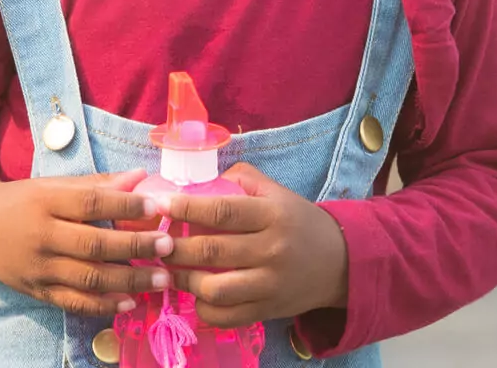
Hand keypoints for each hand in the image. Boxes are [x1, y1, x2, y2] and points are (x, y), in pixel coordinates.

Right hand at [0, 166, 174, 316]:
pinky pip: (73, 303)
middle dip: (135, 246)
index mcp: (45, 201)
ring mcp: (38, 267)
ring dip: (129, 280)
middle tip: (169, 245)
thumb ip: (97, 184)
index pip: (90, 203)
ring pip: (88, 278)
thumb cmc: (22, 201)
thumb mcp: (53, 185)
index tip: (159, 206)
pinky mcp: (36, 291)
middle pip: (93, 244)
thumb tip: (141, 177)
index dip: (125, 205)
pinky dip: (103, 306)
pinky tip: (130, 302)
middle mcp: (40, 235)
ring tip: (162, 278)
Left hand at [159, 162, 349, 327]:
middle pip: (211, 252)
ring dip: (184, 281)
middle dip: (174, 248)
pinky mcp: (268, 310)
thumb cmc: (298, 221)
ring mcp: (270, 285)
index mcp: (272, 215)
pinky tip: (195, 296)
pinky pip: (227, 317)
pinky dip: (204, 310)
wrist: (341, 262)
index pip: (221, 211)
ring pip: (215, 289)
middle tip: (155, 243)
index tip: (159, 205)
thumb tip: (198, 178)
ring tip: (170, 271)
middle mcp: (271, 250)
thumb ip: (240, 178)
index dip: (185, 209)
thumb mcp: (276, 192)